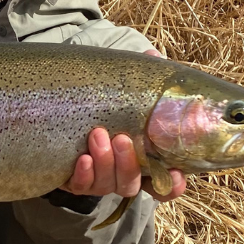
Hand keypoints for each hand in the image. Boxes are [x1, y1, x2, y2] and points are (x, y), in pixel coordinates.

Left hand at [59, 48, 185, 202]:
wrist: (68, 113)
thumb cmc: (108, 106)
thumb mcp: (127, 94)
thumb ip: (144, 82)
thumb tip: (154, 57)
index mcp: (144, 160)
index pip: (166, 185)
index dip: (173, 185)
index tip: (175, 173)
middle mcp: (123, 175)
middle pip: (132, 184)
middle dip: (127, 163)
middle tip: (120, 138)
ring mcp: (100, 180)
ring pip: (108, 185)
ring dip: (105, 162)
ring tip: (97, 135)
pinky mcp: (77, 182)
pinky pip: (82, 186)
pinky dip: (83, 175)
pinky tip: (82, 159)